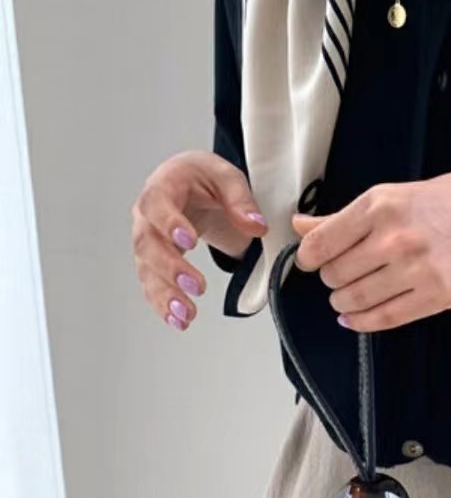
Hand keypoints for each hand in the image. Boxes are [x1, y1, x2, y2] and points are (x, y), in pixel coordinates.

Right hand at [131, 150, 267, 330]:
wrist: (188, 184)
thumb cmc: (203, 177)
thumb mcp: (226, 176)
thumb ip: (240, 200)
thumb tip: (255, 226)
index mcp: (163, 186)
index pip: (158, 204)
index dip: (170, 223)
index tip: (188, 242)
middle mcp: (146, 215)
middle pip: (148, 243)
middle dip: (170, 268)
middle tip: (195, 285)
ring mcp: (147, 239)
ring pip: (147, 269)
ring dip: (165, 294)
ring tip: (185, 314)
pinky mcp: (152, 261)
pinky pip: (151, 284)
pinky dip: (162, 304)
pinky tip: (178, 321)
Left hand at [290, 169, 450, 331]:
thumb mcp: (394, 196)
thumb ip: (344, 216)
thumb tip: (300, 226)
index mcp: (380, 205)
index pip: (320, 244)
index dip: (308, 259)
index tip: (311, 262)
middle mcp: (396, 236)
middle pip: (335, 274)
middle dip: (331, 279)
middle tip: (339, 275)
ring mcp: (417, 268)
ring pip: (356, 299)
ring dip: (344, 302)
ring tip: (348, 295)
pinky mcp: (438, 295)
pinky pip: (386, 318)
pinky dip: (363, 322)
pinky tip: (356, 317)